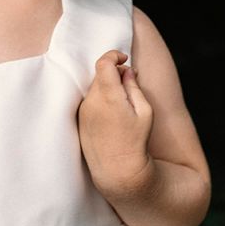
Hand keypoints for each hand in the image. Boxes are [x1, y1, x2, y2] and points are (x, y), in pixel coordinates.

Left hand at [77, 50, 155, 198]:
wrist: (118, 170)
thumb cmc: (136, 141)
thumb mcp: (144, 112)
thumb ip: (133, 86)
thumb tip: (126, 71)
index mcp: (109, 97)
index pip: (104, 62)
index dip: (114, 55)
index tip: (124, 58)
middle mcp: (92, 101)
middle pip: (100, 74)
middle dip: (114, 73)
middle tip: (129, 82)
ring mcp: (83, 111)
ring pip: (94, 87)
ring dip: (107, 87)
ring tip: (122, 103)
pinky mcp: (80, 119)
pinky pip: (90, 100)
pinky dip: (100, 99)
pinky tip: (112, 115)